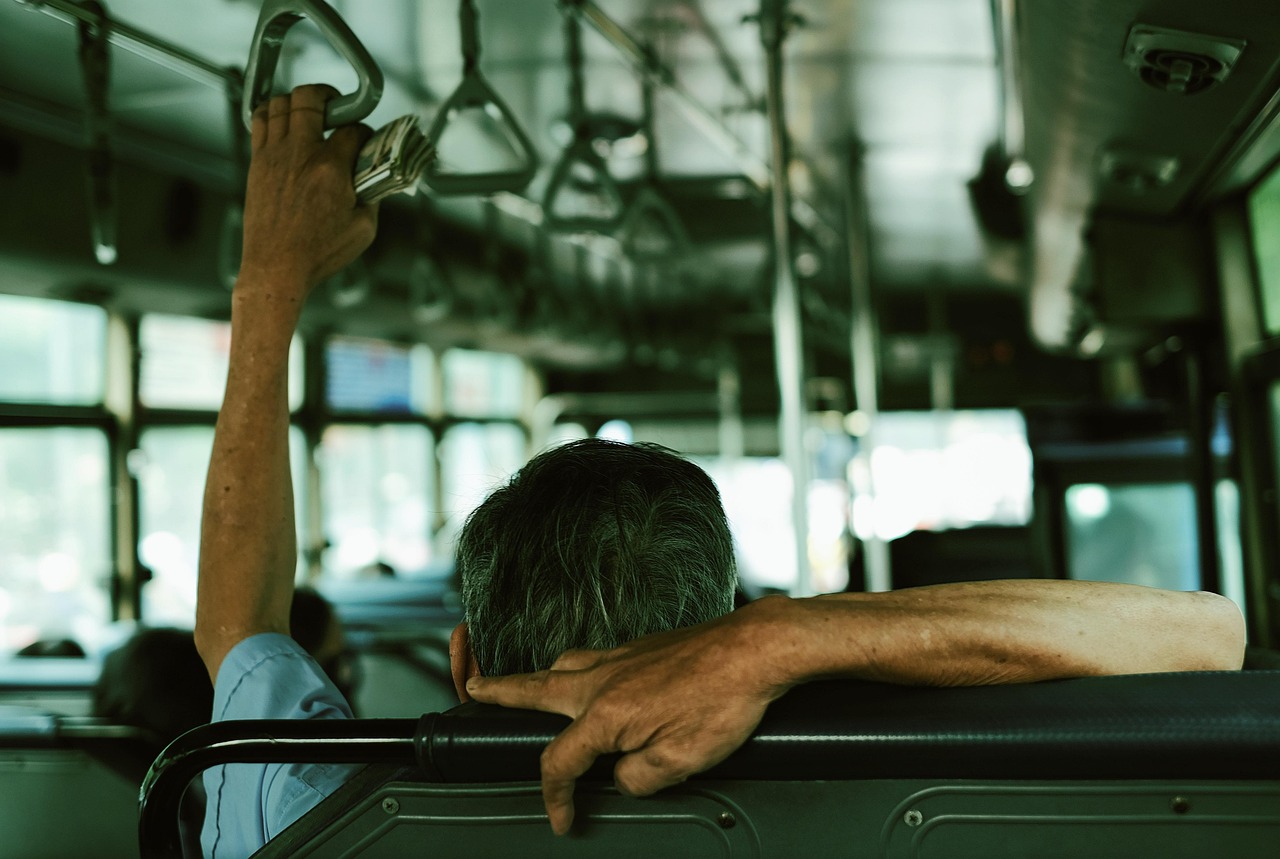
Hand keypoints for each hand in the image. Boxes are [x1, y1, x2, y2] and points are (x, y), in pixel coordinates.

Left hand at [239, 84, 378, 299]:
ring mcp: (274, 156)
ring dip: (298, 101)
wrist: (277, 268)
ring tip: (310, 112)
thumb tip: (374, 176)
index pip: (353, 130)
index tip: (366, 140)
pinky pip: (260, 121)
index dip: (365, 131)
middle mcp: (300, 154)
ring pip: (280, 103)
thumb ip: (373, 195)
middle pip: (310, 98)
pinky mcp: (257, 164)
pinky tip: (284, 122)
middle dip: (329, 96)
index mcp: (331, 169)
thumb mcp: (364, 228)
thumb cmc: (319, 253)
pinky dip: (272, 112)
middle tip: (337, 105)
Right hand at [465, 600, 789, 834]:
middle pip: (533, 688)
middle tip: (475, 689)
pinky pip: (595, 658)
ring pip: (563, 666)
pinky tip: (592, 680)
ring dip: (536, 679)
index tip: (561, 818)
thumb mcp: (680, 761)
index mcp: (604, 712)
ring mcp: (620, 655)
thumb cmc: (724, 699)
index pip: (559, 762)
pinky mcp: (641, 645)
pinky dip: (577, 670)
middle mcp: (602, 678)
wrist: (756, 648)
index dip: (554, 798)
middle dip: (498, 692)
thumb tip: (623, 777)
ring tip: (523, 687)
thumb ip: (638, 779)